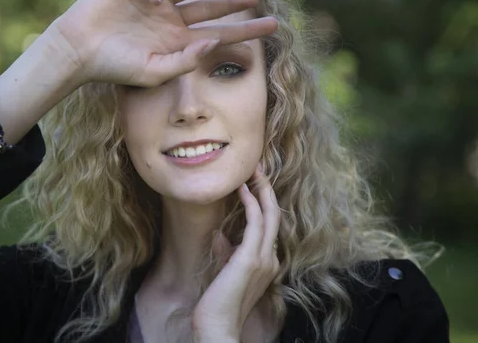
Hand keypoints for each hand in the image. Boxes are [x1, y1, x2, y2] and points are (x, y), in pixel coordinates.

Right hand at [51, 0, 277, 88]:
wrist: (79, 52)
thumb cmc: (115, 67)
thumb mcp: (153, 72)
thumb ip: (184, 61)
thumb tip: (214, 43)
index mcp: (178, 42)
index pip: (219, 36)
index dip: (244, 32)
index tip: (272, 28)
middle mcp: (172, 21)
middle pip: (211, 9)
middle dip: (234, 4)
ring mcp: (156, 3)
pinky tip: (156, 0)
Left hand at [192, 164, 280, 341]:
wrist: (218, 324)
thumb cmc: (219, 300)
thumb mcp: (224, 270)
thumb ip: (226, 251)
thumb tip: (220, 234)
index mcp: (267, 262)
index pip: (269, 226)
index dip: (264, 203)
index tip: (253, 184)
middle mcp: (270, 258)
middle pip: (275, 215)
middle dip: (267, 190)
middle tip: (258, 168)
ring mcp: (264, 258)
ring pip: (270, 215)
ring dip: (262, 189)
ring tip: (253, 171)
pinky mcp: (252, 257)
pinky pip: (256, 222)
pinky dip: (251, 202)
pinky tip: (242, 189)